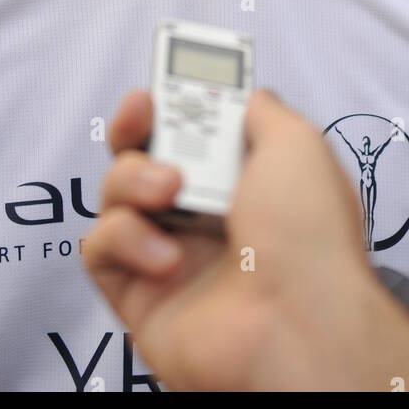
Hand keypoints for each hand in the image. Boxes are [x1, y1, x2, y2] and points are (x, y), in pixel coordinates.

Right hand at [82, 89, 408, 390]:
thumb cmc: (308, 235)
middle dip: (136, 126)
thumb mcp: (298, 145)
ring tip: (170, 193)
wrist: (297, 325)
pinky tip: (167, 259)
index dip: (175, 102)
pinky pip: (100, 249)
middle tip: (143, 113)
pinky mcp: (138, 296)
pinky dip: (125, 241)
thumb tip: (245, 94)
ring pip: (116, 193)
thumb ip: (262, 110)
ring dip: (134, 179)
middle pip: (145, 153)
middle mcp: (206, 216)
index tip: (164, 82)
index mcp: (246, 180)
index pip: (196, 130)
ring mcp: (169, 254)